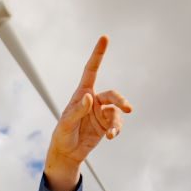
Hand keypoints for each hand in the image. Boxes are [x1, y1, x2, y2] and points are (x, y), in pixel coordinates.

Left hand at [43, 35, 133, 190]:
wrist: (67, 153)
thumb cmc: (62, 135)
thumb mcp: (66, 124)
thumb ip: (77, 110)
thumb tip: (89, 98)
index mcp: (82, 94)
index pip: (91, 70)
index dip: (98, 55)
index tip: (104, 38)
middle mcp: (94, 100)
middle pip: (112, 95)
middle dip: (120, 100)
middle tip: (127, 109)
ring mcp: (101, 113)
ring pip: (117, 111)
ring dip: (117, 122)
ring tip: (111, 133)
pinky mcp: (106, 125)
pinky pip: (117, 123)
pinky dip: (116, 129)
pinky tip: (111, 137)